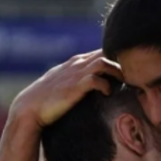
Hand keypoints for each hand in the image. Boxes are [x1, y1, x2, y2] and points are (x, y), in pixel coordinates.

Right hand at [10, 51, 124, 127]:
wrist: (29, 109)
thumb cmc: (47, 99)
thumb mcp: (63, 82)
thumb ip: (77, 78)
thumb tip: (93, 83)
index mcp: (75, 62)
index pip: (101, 51)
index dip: (116, 59)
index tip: (126, 72)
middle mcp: (76, 64)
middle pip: (106, 52)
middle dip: (120, 63)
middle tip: (130, 77)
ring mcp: (75, 74)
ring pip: (104, 62)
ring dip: (117, 72)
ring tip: (123, 83)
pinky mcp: (74, 86)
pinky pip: (97, 79)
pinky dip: (106, 85)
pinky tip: (108, 94)